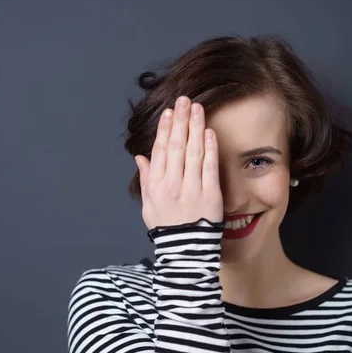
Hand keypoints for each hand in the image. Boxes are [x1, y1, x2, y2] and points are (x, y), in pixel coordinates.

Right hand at [134, 96, 222, 229]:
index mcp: (155, 186)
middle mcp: (171, 185)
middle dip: (180, 120)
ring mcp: (191, 189)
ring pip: (193, 152)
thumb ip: (145, 179)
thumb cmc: (166, 228)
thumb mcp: (148, 206)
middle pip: (176, 146)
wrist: (185, 252)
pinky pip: (209, 167)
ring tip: (197, 108)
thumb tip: (141, 157)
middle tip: (184, 100)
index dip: (164, 129)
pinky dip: (209, 148)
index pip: (159, 151)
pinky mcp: (210, 195)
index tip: (169, 112)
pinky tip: (208, 131)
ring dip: (194, 127)